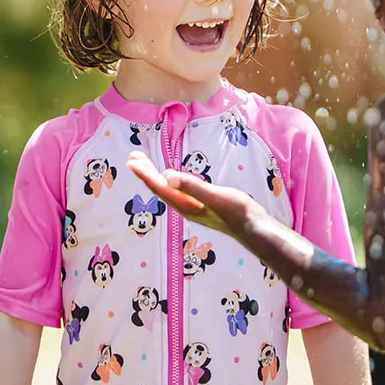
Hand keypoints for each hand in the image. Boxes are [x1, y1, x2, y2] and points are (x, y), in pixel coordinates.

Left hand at [127, 152, 256, 236]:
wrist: (253, 228)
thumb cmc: (236, 211)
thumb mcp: (215, 196)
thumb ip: (192, 186)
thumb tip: (166, 176)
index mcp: (184, 204)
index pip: (159, 186)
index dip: (144, 173)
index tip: (131, 160)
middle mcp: (184, 207)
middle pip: (159, 188)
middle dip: (145, 172)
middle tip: (133, 156)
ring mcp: (192, 207)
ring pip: (167, 189)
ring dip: (154, 176)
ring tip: (144, 164)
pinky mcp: (200, 205)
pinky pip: (177, 191)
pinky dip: (168, 181)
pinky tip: (170, 179)